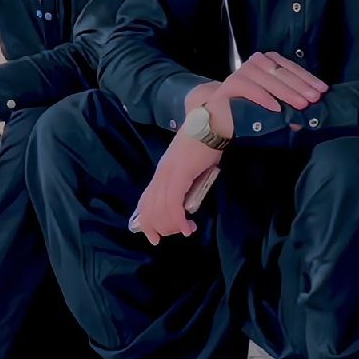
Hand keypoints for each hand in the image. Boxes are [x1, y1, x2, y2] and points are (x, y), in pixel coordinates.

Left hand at [131, 132, 221, 246]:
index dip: (147, 221)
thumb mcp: (192, 167)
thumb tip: (187, 202)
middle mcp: (161, 174)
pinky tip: (186, 227)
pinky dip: (177, 219)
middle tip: (173, 235)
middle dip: (158, 227)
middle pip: (149, 208)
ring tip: (185, 231)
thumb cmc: (207, 143)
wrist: (212, 122)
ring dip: (171, 225)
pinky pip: (172, 203)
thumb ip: (186, 182)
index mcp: (162, 172)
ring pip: (160, 209)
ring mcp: (168, 173)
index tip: (154, 236)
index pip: (146, 201)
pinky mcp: (179, 174)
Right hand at [202, 53, 326, 138]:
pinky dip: (264, 98)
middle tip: (314, 99)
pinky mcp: (231, 83)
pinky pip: (250, 89)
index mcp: (269, 62)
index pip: (291, 68)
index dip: (308, 79)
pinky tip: (276, 108)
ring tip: (300, 104)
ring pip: (268, 79)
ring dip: (286, 92)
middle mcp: (256, 62)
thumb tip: (311, 113)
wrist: (221, 116)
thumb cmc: (252, 108)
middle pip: (282, 72)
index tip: (322, 90)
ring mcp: (242, 71)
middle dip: (300, 87)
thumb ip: (291, 105)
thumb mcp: (276, 105)